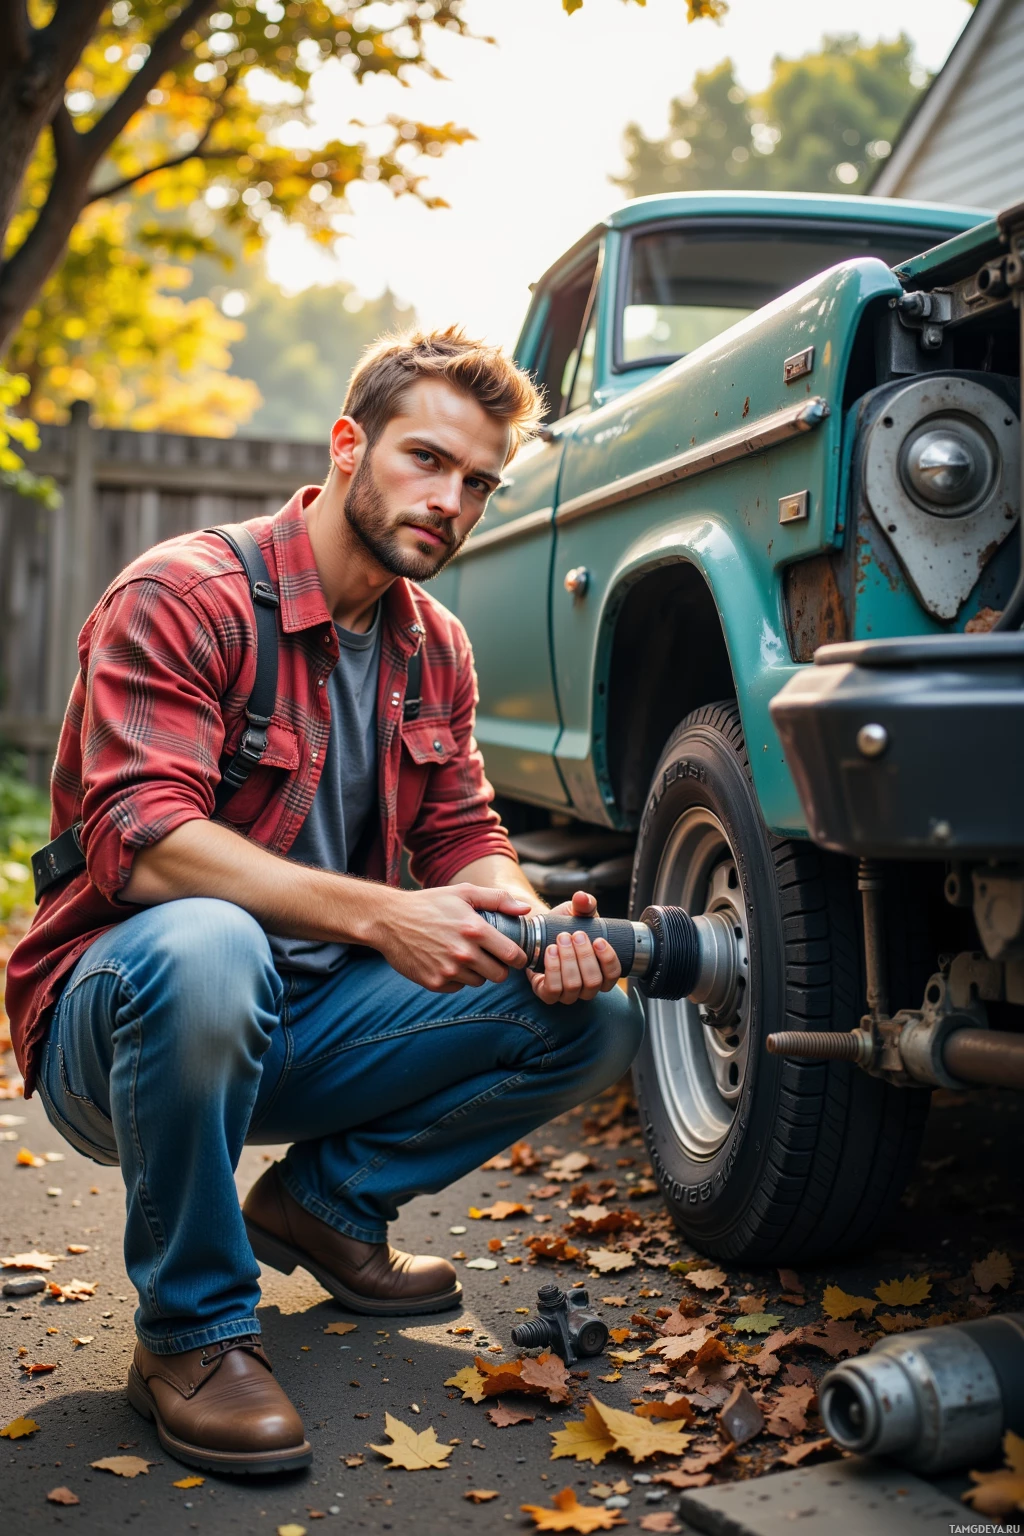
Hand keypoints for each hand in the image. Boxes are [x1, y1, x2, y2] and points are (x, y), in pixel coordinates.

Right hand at [372, 883, 529, 992]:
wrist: (389, 920)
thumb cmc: (429, 903)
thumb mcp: (463, 893)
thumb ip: (498, 899)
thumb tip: (525, 909)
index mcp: (475, 930)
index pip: (512, 956)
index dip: (518, 957)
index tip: (515, 955)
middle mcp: (464, 953)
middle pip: (499, 975)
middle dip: (499, 967)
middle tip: (490, 956)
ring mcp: (448, 971)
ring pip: (479, 982)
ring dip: (477, 972)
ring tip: (464, 955)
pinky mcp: (434, 983)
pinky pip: (458, 987)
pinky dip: (457, 978)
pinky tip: (447, 961)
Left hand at [529, 890, 621, 1005]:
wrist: (538, 934)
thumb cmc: (564, 927)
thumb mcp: (577, 914)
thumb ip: (584, 905)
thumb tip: (582, 897)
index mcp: (601, 971)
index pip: (613, 975)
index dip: (608, 960)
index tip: (598, 940)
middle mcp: (586, 987)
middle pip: (593, 981)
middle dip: (584, 956)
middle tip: (574, 935)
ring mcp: (567, 994)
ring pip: (573, 986)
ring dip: (567, 960)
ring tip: (561, 939)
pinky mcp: (547, 994)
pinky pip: (553, 990)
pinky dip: (553, 969)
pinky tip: (551, 951)